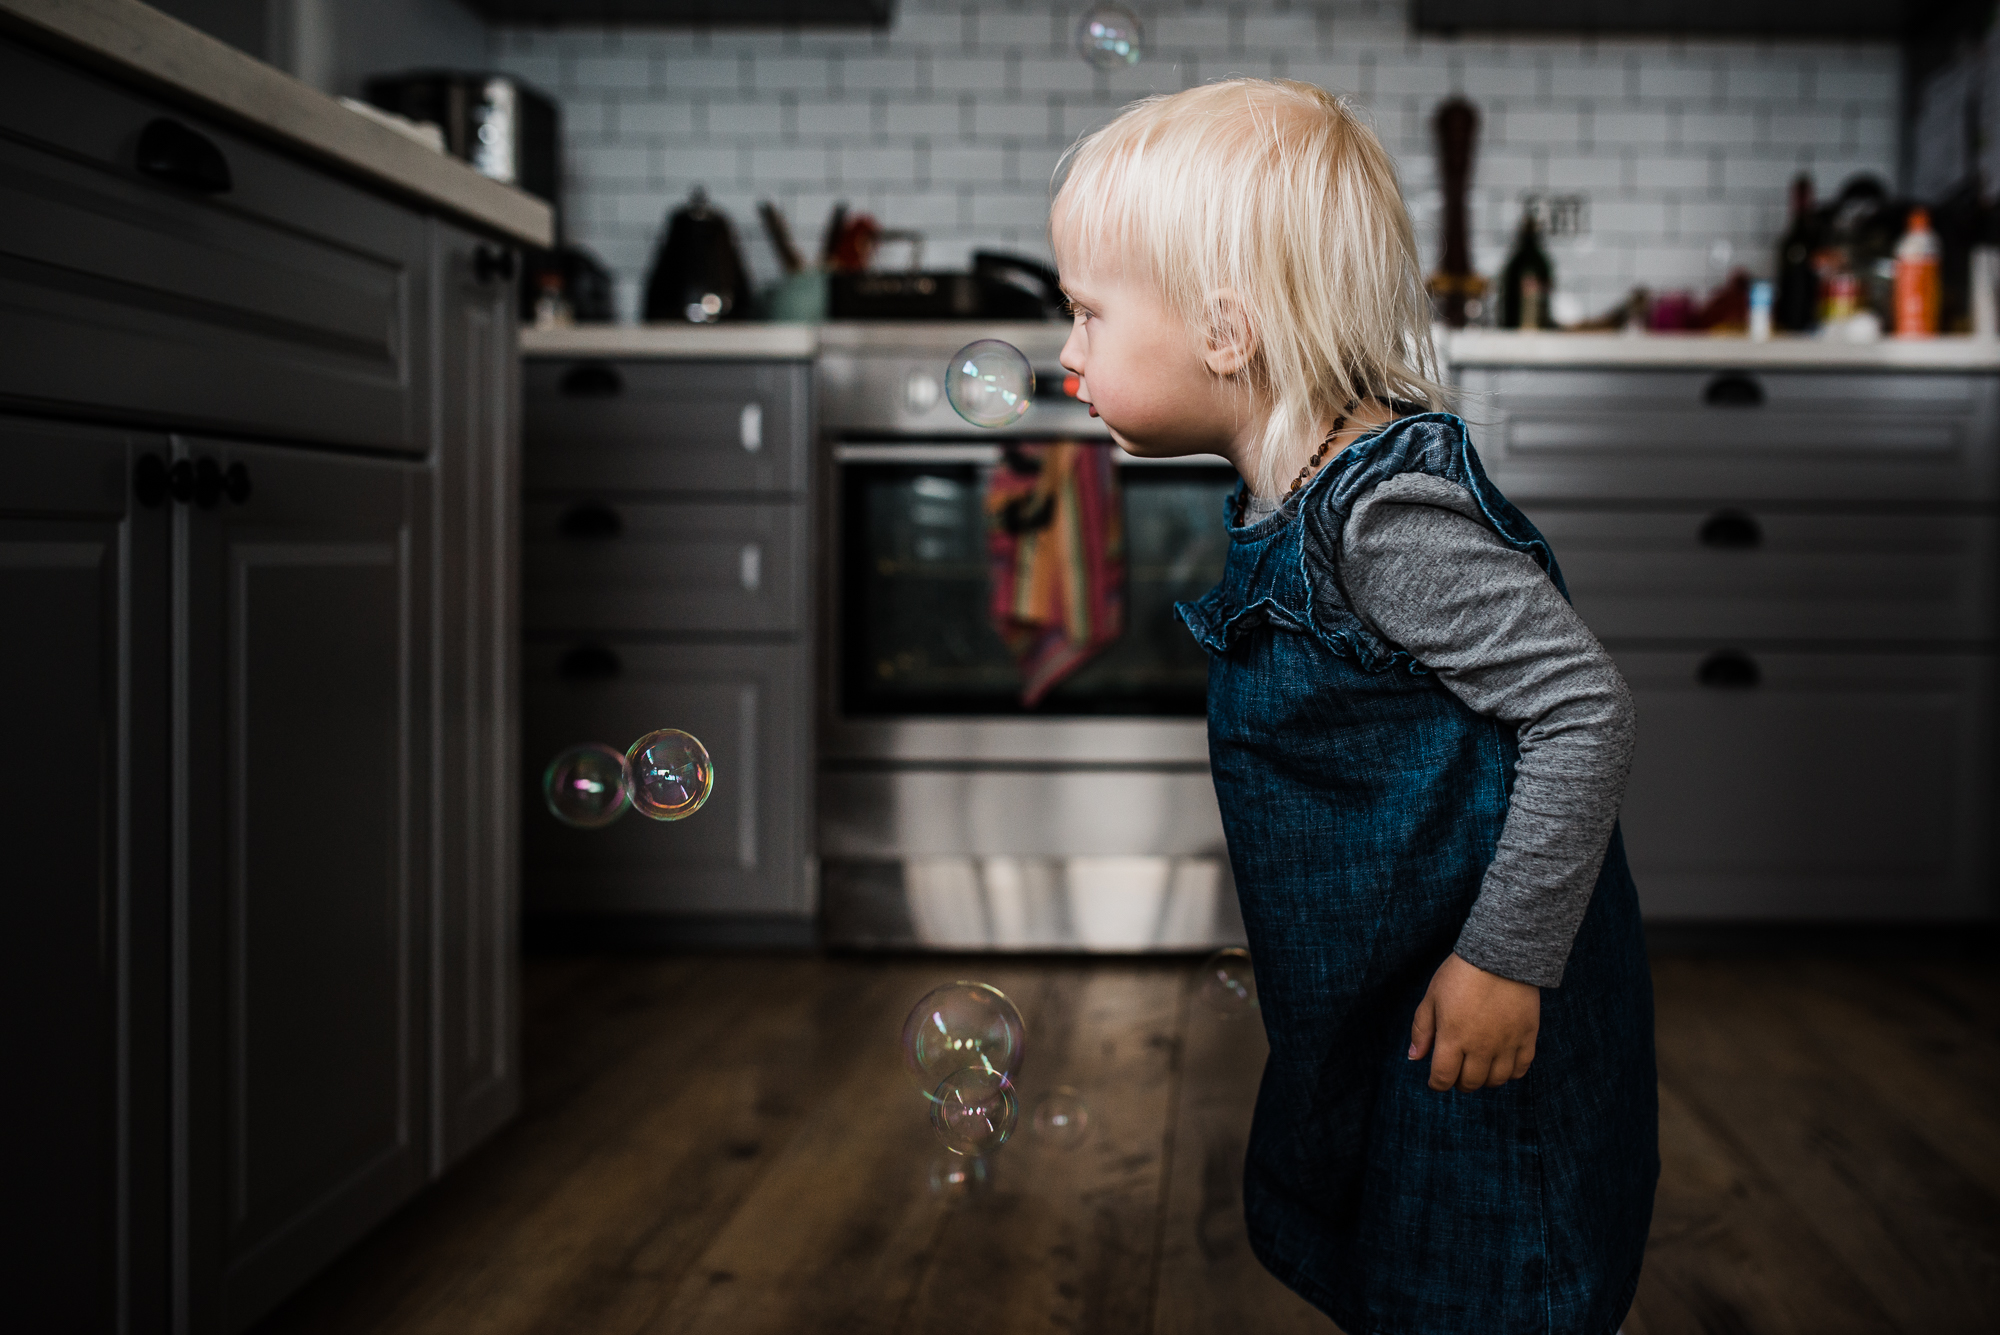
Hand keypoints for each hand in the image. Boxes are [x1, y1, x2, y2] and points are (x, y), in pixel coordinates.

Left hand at [1406, 953, 1539, 1092]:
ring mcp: (1506, 1043)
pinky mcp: (1527, 1036)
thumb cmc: (1461, 974)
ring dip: (1484, 1080)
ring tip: (1478, 1068)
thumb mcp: (1432, 997)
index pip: (1443, 1077)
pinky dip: (1510, 1073)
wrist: (1501, 955)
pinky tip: (1501, 1063)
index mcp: (1453, 1036)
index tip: (1435, 1080)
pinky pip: (1521, 1068)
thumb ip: (1422, 1030)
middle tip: (1457, 1072)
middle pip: (1470, 1083)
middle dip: (1459, 1083)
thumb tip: (1414, 1058)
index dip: (1437, 1084)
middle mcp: (1480, 1046)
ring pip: (1496, 1080)